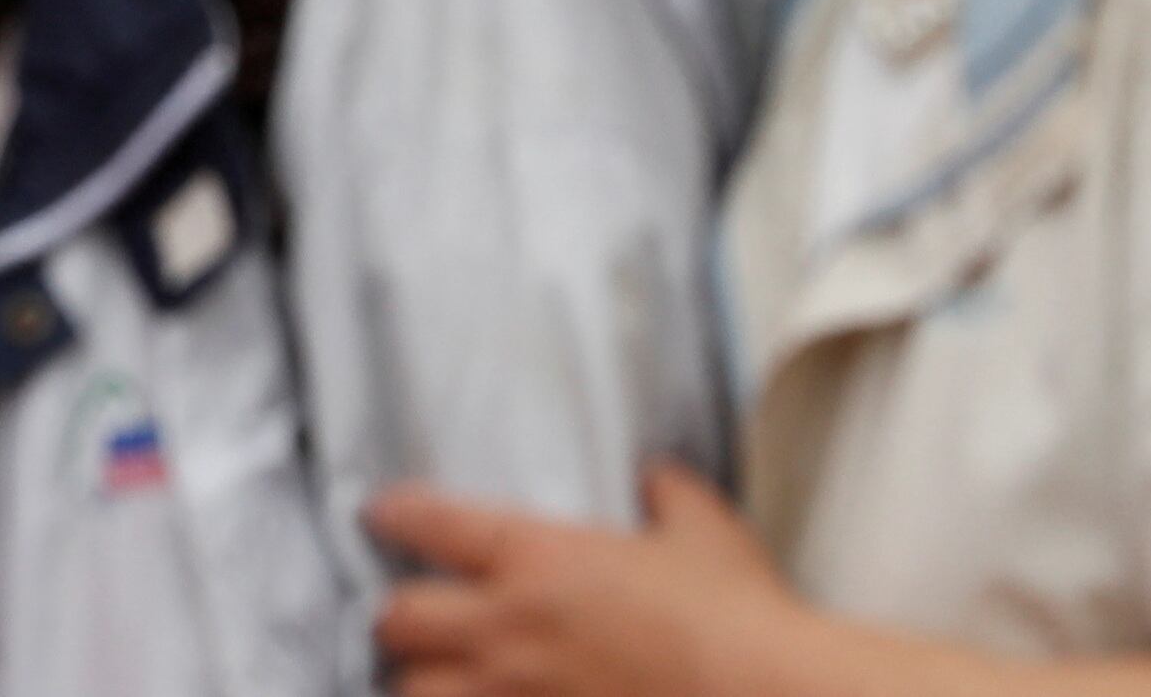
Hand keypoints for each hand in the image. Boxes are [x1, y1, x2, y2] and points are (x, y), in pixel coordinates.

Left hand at [367, 463, 798, 696]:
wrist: (770, 695)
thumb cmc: (739, 617)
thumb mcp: (706, 534)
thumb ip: (669, 496)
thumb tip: (655, 475)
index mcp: (541, 559)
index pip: (435, 523)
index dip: (398, 515)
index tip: (380, 513)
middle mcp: (509, 629)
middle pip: (399, 620)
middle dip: (398, 621)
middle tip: (407, 621)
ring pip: (414, 694)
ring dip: (420, 687)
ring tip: (432, 685)